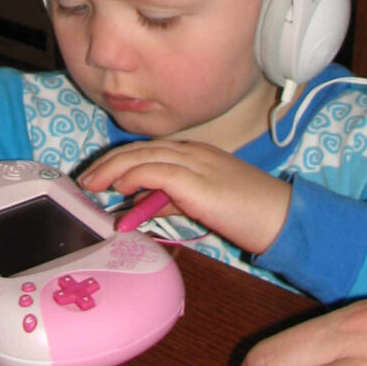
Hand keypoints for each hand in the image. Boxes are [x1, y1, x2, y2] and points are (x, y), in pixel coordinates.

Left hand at [78, 140, 289, 252]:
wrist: (280, 216)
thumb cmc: (247, 213)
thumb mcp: (201, 203)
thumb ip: (171, 201)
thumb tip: (140, 206)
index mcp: (195, 153)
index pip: (148, 149)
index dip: (119, 161)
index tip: (99, 176)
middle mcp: (192, 151)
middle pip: (140, 149)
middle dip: (108, 163)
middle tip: (86, 180)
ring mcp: (195, 162)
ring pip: (143, 156)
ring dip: (112, 170)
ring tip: (93, 184)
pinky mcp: (196, 179)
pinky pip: (156, 171)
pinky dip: (133, 176)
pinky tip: (119, 187)